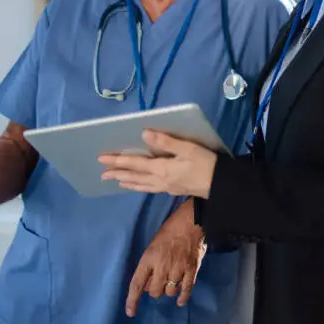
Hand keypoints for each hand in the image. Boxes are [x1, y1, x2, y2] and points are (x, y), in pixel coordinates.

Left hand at [98, 131, 216, 198]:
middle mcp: (160, 179)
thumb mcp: (188, 148)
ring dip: (127, 181)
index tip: (102, 158)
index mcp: (162, 168)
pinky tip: (141, 186)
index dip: (118, 160)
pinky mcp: (173, 190)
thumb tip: (144, 134)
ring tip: (116, 181)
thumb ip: (166, 141)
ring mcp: (166, 186)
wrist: (221, 185)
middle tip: (102, 174)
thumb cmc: (206, 163)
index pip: (135, 163)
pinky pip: (150, 188)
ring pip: (141, 184)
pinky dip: (140, 187)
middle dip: (118, 172)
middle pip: (135, 176)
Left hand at [125, 200, 205, 316]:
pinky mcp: (192, 270)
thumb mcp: (152, 246)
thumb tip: (149, 283)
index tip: (131, 312)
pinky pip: (186, 290)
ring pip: (169, 292)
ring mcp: (178, 269)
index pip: (137, 284)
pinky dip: (183, 297)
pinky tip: (180, 300)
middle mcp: (162, 266)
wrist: (191, 221)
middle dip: (155, 289)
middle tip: (158, 280)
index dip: (132, 300)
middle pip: (155, 292)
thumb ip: (150, 264)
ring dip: (169, 290)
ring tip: (171, 282)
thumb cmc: (169, 231)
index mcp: (149, 258)